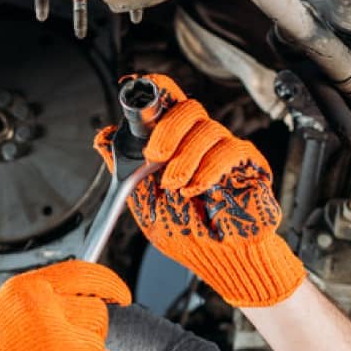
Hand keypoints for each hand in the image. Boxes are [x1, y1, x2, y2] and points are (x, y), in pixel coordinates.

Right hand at [0, 260, 130, 350]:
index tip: (121, 294)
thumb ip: (38, 306)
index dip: (108, 284)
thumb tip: (77, 305)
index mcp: (25, 288)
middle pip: (96, 310)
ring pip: (99, 338)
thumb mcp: (4, 318)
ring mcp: (59, 330)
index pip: (81, 272)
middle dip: (90, 334)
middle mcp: (43, 302)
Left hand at [93, 74, 304, 306]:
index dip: (155, 89)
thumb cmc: (188, 236)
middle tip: (155, 155)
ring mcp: (224, 151)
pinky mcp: (248, 165)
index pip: (168, 104)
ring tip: (175, 187)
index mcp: (175, 146)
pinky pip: (232, 149)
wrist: (220, 261)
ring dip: (185, 158)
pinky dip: (208, 169)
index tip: (136, 91)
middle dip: (167, 128)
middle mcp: (199, 143)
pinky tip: (196, 190)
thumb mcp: (145, 207)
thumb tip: (103, 139)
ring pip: (207, 127)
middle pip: (187, 107)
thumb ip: (125, 173)